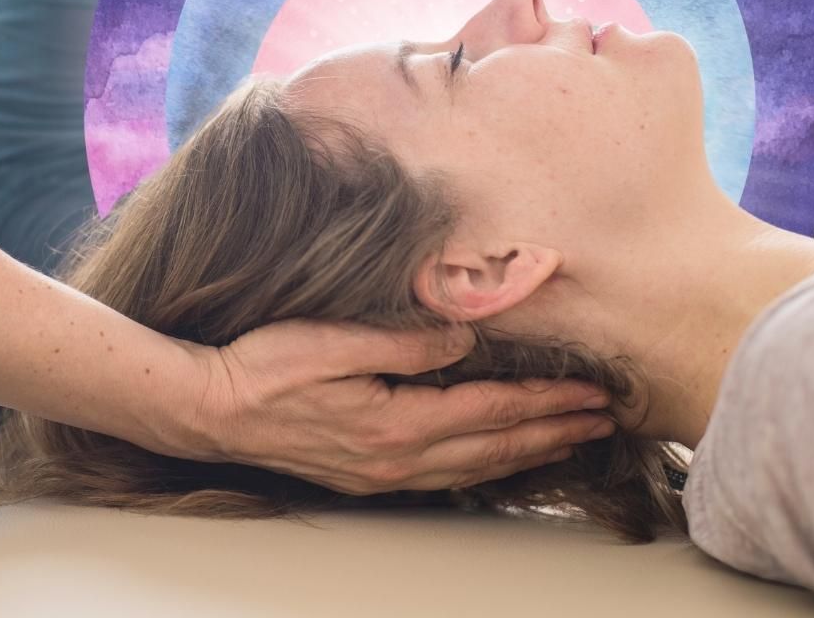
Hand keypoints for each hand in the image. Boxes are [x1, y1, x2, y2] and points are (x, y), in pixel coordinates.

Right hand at [185, 317, 614, 495]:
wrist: (211, 410)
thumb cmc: (265, 368)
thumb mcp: (335, 341)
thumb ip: (407, 342)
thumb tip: (467, 337)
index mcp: (397, 423)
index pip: (491, 411)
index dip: (545, 401)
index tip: (590, 392)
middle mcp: (398, 459)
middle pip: (495, 449)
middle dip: (553, 433)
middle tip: (602, 422)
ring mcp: (382, 474)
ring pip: (474, 469)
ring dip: (526, 454)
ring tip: (566, 441)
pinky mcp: (366, 476)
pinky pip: (444, 476)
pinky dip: (484, 468)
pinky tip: (495, 460)